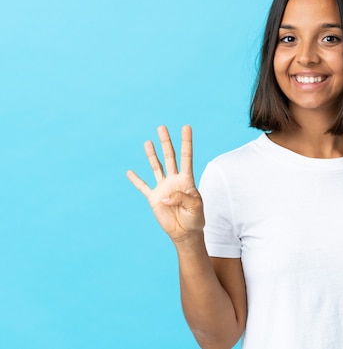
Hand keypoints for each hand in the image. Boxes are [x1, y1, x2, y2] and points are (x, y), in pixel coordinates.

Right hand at [127, 125, 204, 242]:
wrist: (185, 232)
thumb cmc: (195, 218)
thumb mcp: (195, 207)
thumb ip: (183, 198)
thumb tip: (166, 196)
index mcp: (187, 180)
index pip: (187, 157)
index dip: (186, 142)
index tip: (186, 127)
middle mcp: (174, 180)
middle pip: (170, 157)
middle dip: (166, 142)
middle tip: (162, 127)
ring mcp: (163, 188)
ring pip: (156, 167)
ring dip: (152, 155)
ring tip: (148, 142)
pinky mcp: (154, 198)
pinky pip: (143, 187)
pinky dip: (136, 180)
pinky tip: (130, 172)